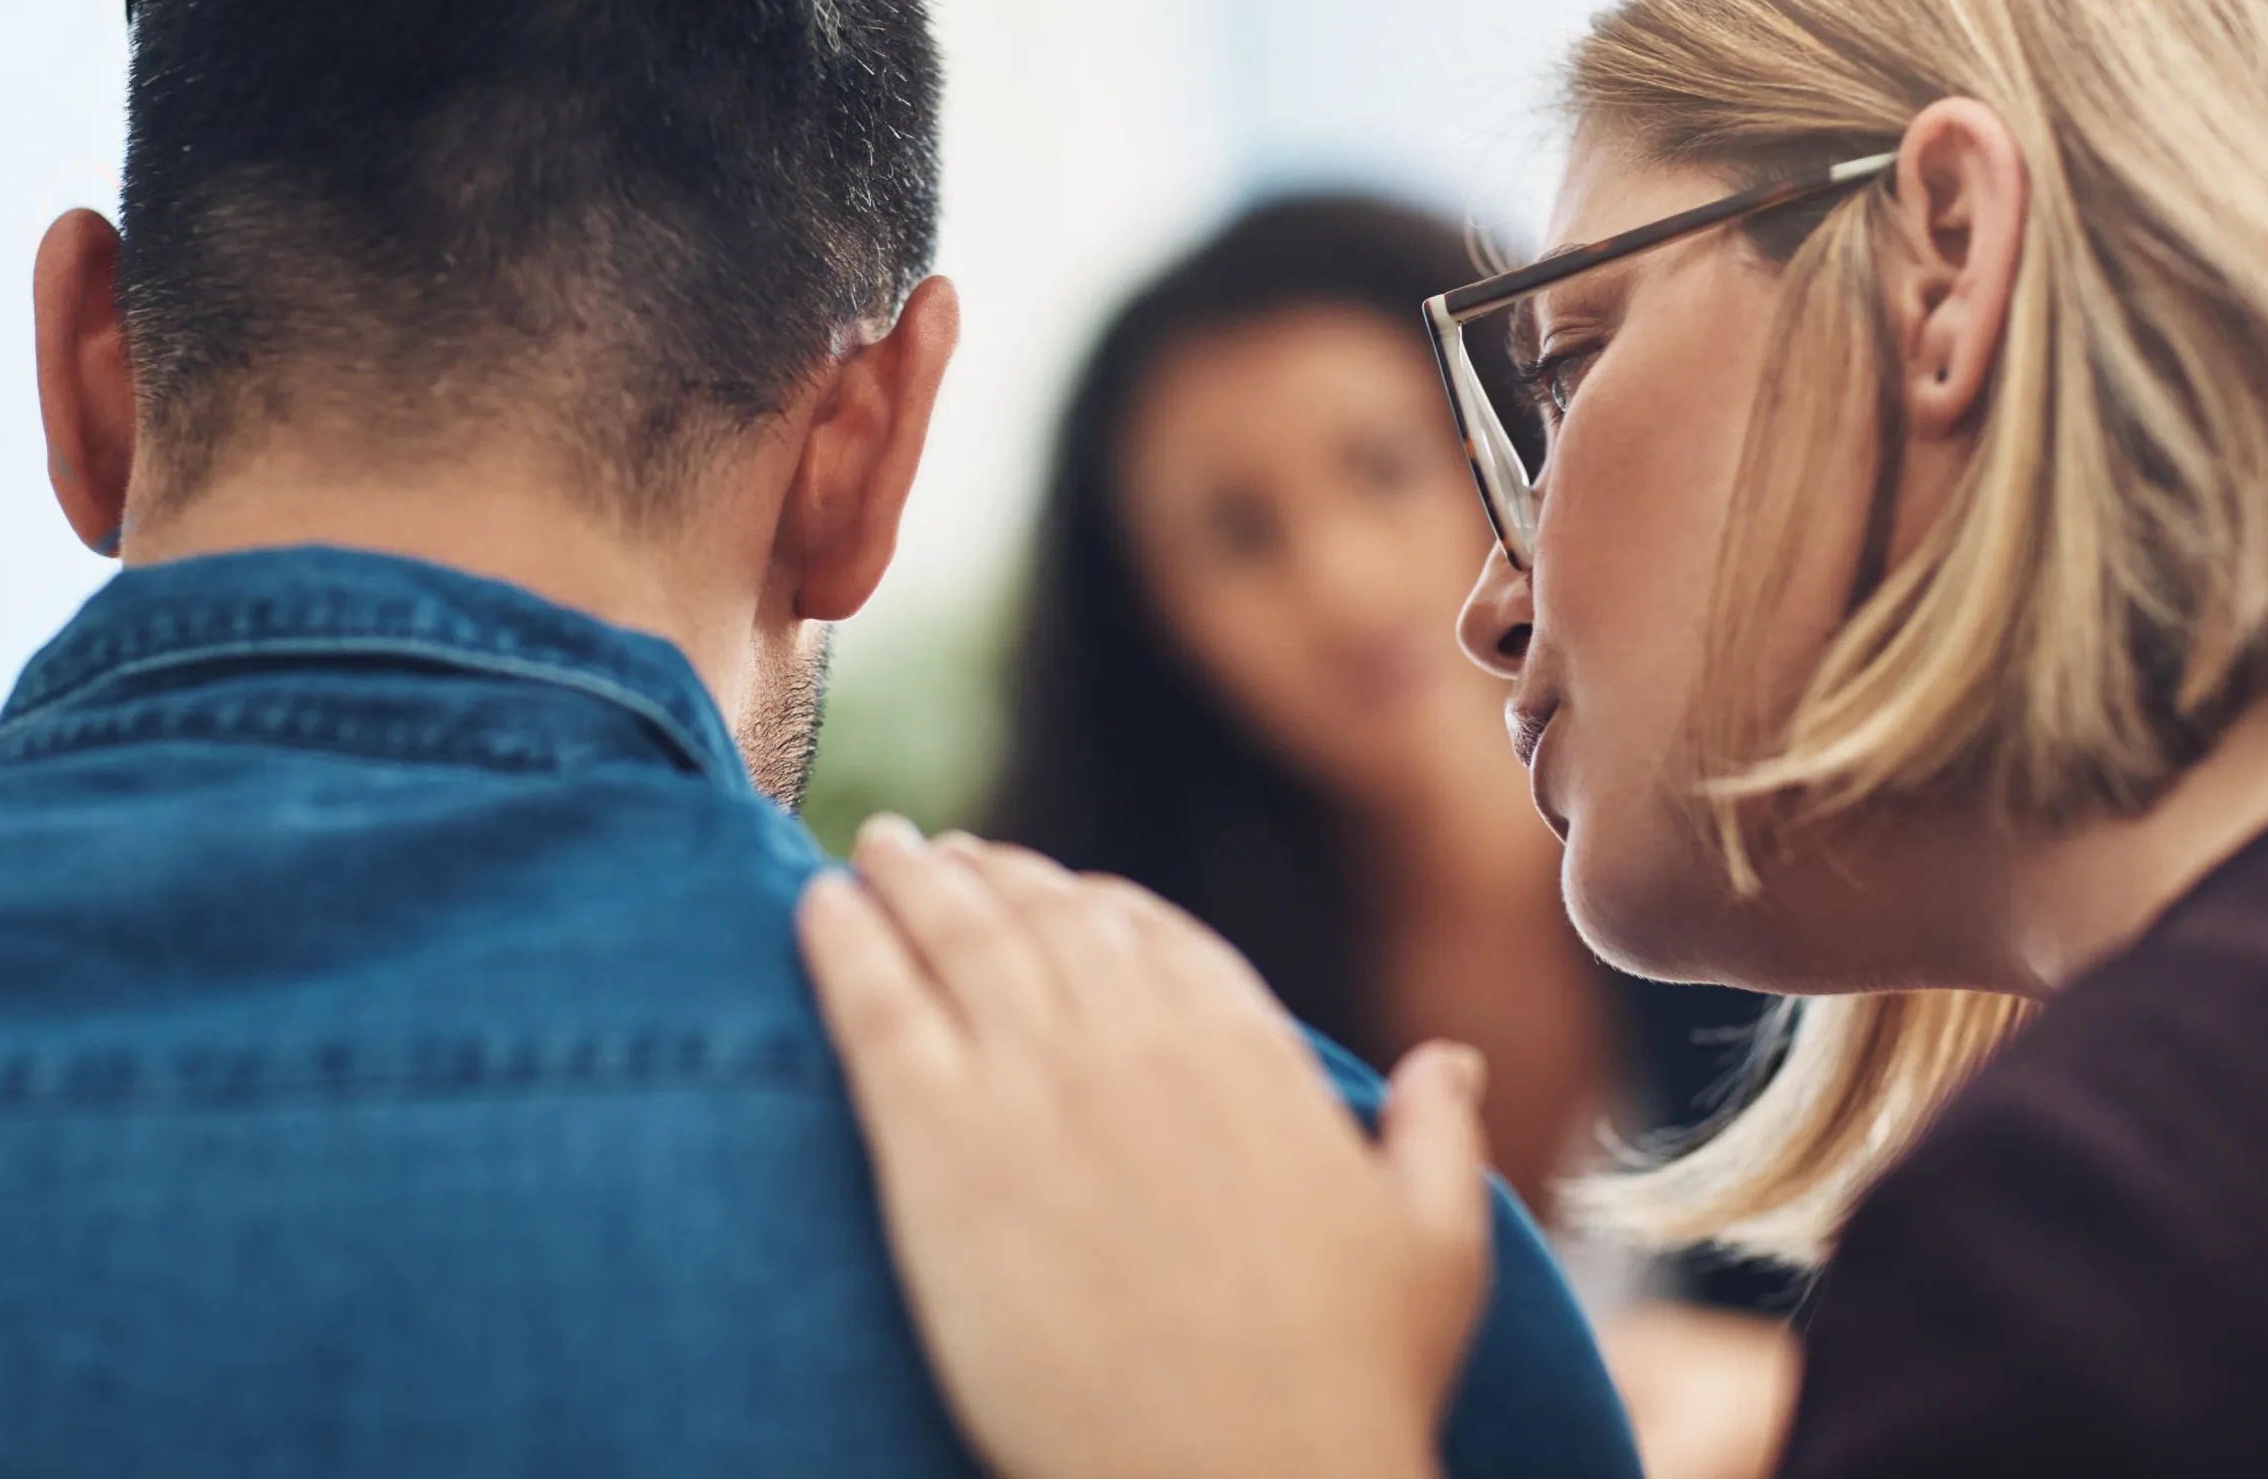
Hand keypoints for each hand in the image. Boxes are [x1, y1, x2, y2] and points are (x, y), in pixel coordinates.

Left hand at [796, 818, 1496, 1478]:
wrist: (1243, 1478)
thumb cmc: (1352, 1384)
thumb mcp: (1434, 1243)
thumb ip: (1436, 1134)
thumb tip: (1450, 1058)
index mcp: (1244, 1047)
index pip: (1150, 935)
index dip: (1091, 905)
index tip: (1053, 890)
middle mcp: (1136, 1038)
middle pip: (1043, 918)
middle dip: (990, 876)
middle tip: (940, 855)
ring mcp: (1034, 1080)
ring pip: (956, 936)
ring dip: (910, 879)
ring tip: (876, 851)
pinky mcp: (941, 1145)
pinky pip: (876, 1007)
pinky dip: (843, 942)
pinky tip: (817, 906)